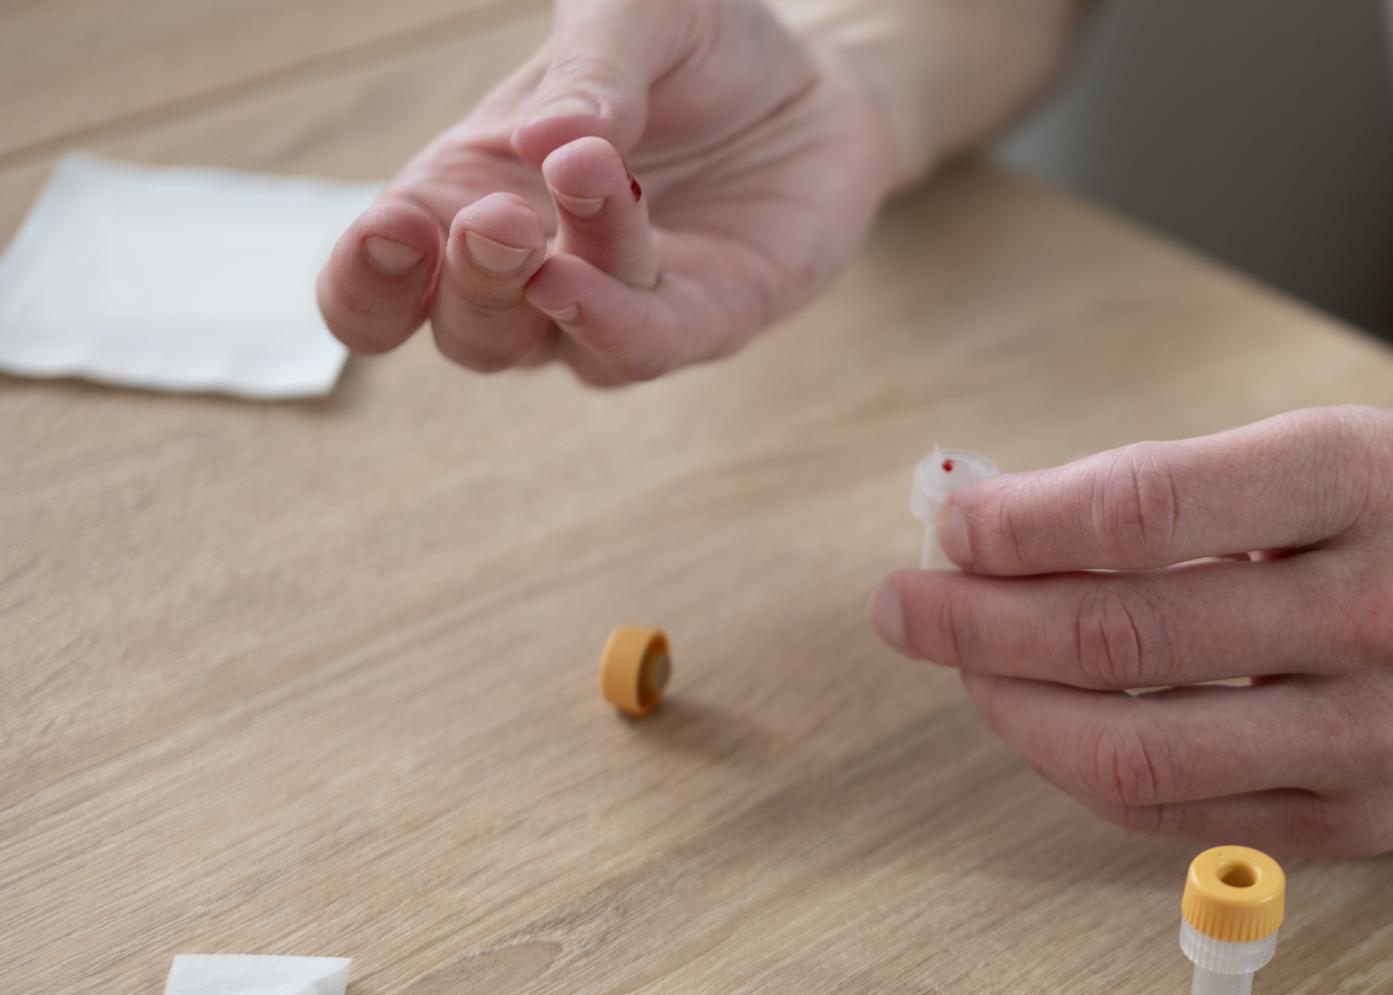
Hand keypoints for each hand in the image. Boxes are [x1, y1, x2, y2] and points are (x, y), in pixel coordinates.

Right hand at [317, 0, 895, 385]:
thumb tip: (544, 139)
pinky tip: (594, 277)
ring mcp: (615, 308)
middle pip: (464, 331)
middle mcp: (530, 275)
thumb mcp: (633, 18)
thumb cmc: (691, 43)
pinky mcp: (704, 321)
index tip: (392, 230)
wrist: (812, 74)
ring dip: (554, 285)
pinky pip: (643, 349)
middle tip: (503, 214)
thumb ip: (588, 71)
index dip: (365, 280)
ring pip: (550, 344)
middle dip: (471, 280)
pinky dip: (613, 323)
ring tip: (587, 184)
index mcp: (467, 197)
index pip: (377, 287)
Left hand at [869, 407, 1392, 855]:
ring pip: (1133, 746)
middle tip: (906, 601)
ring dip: (1011, 708)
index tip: (948, 520)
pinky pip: (1178, 813)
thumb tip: (1007, 516)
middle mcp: (1377, 611)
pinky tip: (1050, 724)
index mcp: (1366, 482)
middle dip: (977, 620)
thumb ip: (1186, 482)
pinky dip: (1087, 769)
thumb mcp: (1348, 452)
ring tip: (963, 668)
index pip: (1145, 505)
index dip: (1017, 521)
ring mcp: (1373, 736)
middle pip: (1119, 633)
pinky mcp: (1362, 828)